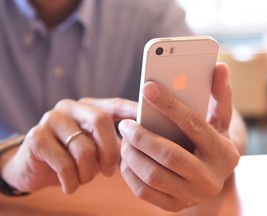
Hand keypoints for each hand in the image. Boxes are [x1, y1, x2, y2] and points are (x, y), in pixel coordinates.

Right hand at [1, 98, 136, 193]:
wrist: (33, 168)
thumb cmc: (71, 157)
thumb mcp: (94, 147)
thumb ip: (111, 142)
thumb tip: (136, 146)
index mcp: (87, 107)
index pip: (115, 105)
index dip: (132, 110)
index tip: (148, 117)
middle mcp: (69, 107)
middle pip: (101, 121)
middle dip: (110, 151)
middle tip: (110, 171)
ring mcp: (51, 119)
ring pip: (84, 147)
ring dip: (89, 172)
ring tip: (84, 179)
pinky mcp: (35, 138)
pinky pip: (64, 164)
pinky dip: (72, 181)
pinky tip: (70, 185)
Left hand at [118, 63, 240, 210]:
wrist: (210, 177)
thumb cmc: (210, 142)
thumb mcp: (218, 121)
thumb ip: (219, 95)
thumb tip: (219, 66)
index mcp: (224, 153)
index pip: (193, 124)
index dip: (169, 104)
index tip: (147, 88)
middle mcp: (210, 179)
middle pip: (169, 155)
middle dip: (142, 136)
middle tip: (125, 124)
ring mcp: (191, 196)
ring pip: (153, 174)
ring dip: (132, 153)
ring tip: (124, 138)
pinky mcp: (173, 205)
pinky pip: (144, 191)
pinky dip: (129, 172)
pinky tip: (126, 157)